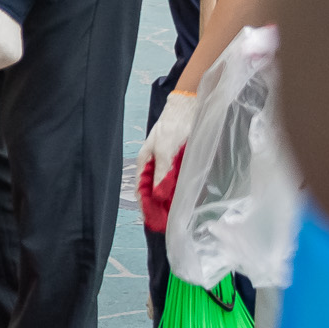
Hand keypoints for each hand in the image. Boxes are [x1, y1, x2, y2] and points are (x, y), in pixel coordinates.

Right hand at [136, 90, 195, 233]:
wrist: (187, 107)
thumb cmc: (172, 128)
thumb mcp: (165, 152)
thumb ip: (161, 175)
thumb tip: (157, 197)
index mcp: (145, 162)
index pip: (141, 190)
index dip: (146, 205)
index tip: (154, 220)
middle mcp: (154, 164)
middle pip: (153, 190)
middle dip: (158, 205)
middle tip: (168, 220)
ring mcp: (166, 162)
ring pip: (165, 186)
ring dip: (169, 198)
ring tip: (176, 213)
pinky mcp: (178, 160)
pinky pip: (176, 179)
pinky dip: (179, 189)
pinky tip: (185, 197)